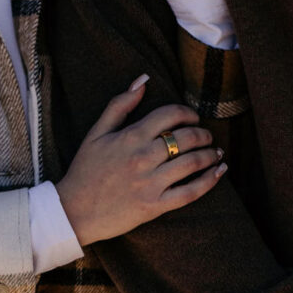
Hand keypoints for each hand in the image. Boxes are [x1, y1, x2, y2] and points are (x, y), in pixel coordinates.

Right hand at [56, 76, 225, 245]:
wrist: (73, 211)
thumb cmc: (85, 170)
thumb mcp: (96, 132)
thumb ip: (120, 105)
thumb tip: (143, 80)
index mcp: (130, 137)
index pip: (170, 115)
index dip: (187, 113)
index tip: (193, 117)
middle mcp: (143, 158)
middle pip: (186, 138)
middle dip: (203, 134)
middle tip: (207, 136)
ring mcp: (150, 183)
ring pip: (192, 163)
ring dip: (210, 155)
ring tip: (216, 152)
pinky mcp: (155, 206)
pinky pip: (190, 192)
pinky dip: (209, 181)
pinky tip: (219, 171)